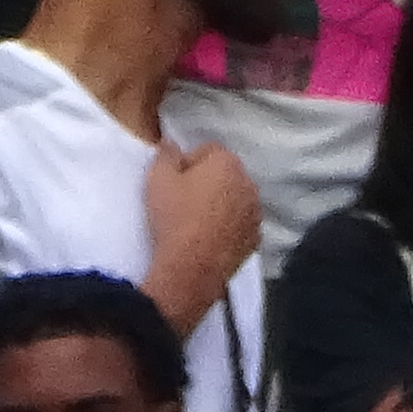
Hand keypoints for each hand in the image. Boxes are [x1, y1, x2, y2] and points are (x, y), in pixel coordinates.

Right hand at [144, 139, 262, 310]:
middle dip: (209, 182)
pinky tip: (211, 240)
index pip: (208, 151)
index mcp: (226, 162)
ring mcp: (255, 212)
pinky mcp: (254, 238)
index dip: (189, 164)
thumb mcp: (157, 180)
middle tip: (185, 203)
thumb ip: (165, 155)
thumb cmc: (174, 219)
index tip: (175, 182)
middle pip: (226, 174)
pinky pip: (241, 225)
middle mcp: (248, 182)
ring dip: (222, 205)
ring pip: (236, 200)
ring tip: (198, 224)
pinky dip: (230, 228)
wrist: (190, 269)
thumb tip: (170, 142)